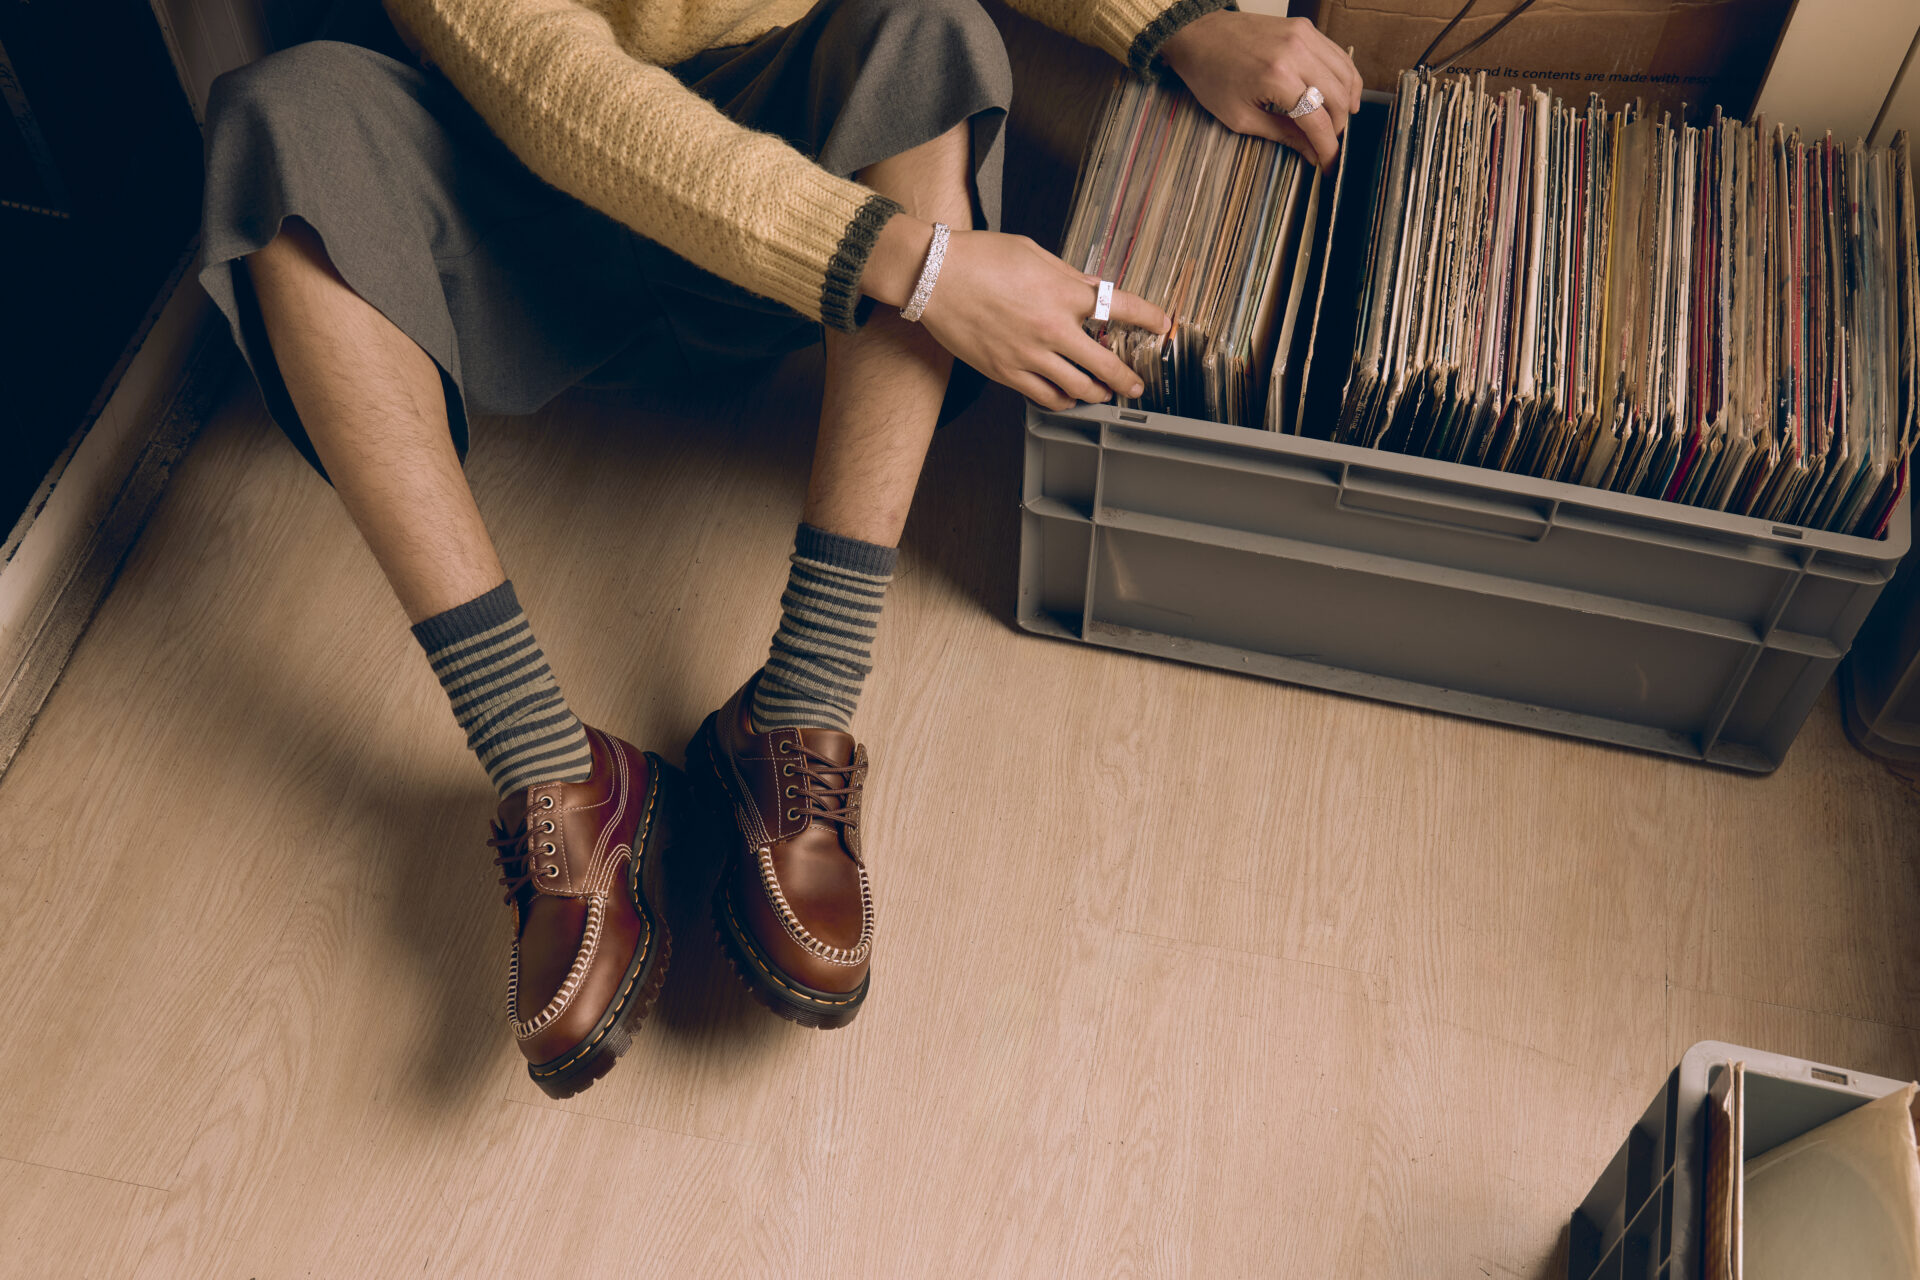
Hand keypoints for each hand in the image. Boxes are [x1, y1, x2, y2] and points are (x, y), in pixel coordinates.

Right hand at [866, 217, 1169, 410]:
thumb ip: (1068, 276)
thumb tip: (1092, 289)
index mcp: (1064, 293)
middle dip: (1129, 378)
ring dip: (1097, 394)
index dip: (1150, 318)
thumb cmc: (981, 257)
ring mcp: (1030, 355)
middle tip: (1137, 386)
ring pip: (1079, 389)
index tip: (1163, 325)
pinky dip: (1063, 400)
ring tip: (1103, 394)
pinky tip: (1067, 397)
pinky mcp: (1008, 373)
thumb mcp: (1034, 254)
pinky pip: (1046, 397)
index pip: (1121, 308)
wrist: (935, 275)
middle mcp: (1053, 329)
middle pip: (1107, 365)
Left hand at [1159, 11, 1363, 167]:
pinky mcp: (1305, 27)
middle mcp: (1295, 52)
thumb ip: (1282, 134)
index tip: (1329, 165)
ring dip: (1346, 103)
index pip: (1317, 119)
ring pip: (1345, 74)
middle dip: (1337, 127)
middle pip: (1337, 97)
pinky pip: (1338, 55)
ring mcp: (1303, 35)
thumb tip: (1313, 153)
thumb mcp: (1240, 117)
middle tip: (1328, 144)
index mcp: (1276, 76)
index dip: (1327, 147)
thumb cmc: (1211, 77)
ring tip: (1338, 123)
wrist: (1199, 35)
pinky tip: (1341, 96)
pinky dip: (1345, 78)